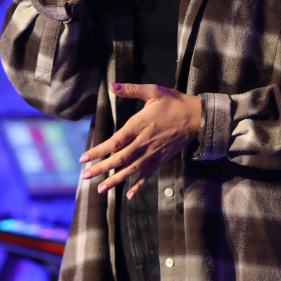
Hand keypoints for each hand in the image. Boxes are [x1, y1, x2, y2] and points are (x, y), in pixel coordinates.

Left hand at [79, 83, 201, 199]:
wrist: (196, 117)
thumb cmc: (173, 102)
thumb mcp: (153, 91)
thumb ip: (131, 89)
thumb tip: (112, 85)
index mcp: (139, 126)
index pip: (114, 142)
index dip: (98, 151)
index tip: (84, 158)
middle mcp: (144, 143)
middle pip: (119, 159)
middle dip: (101, 169)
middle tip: (84, 176)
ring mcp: (153, 153)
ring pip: (131, 170)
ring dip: (115, 180)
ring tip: (100, 189)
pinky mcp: (161, 159)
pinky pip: (148, 174)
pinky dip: (139, 185)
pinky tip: (129, 195)